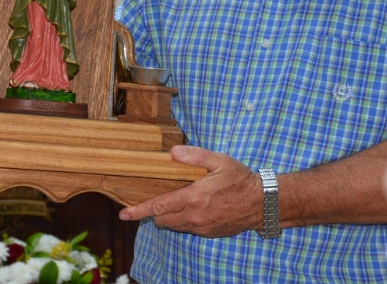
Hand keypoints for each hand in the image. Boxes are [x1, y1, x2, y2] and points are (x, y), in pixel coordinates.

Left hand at [119, 146, 262, 237]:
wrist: (262, 203)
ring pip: (175, 226)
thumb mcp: (219, 161)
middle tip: (155, 199)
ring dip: (169, 216)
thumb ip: (195, 155)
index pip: (159, 207)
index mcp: (194, 198)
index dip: (139, 211)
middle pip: (162, 220)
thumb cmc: (241, 180)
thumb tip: (173, 152)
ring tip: (176, 200)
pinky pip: (188, 229)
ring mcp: (202, 228)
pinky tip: (193, 207)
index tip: (124, 214)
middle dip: (154, 212)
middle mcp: (195, 217)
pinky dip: (183, 220)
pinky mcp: (209, 233)